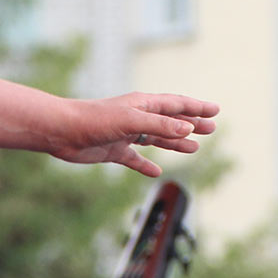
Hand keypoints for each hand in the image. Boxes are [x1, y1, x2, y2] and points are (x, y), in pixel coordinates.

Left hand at [47, 93, 218, 176]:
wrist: (62, 131)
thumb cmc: (94, 120)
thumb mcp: (131, 121)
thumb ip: (160, 126)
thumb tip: (188, 129)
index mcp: (143, 105)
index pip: (176, 105)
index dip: (196, 107)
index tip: (215, 110)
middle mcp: (136, 117)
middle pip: (170, 121)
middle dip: (191, 124)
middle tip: (211, 129)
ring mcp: (126, 134)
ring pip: (156, 139)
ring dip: (175, 143)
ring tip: (194, 148)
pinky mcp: (114, 150)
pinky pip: (135, 159)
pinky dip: (146, 165)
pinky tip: (156, 173)